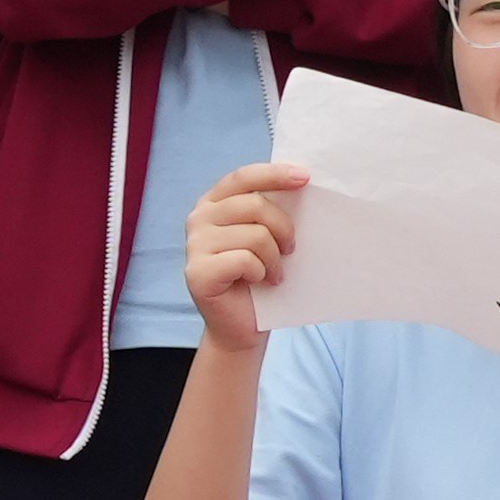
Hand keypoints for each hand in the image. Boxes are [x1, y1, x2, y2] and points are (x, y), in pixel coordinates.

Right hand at [184, 157, 303, 349]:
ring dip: (274, 258)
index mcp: (214, 202)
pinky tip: (258, 282)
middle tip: (290, 250)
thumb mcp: (265, 235)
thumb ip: (269, 210)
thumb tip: (301, 182)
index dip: (275, 174)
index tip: (306, 177)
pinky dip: (261, 273)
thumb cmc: (258, 277)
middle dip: (284, 228)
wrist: (242, 326)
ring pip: (256, 235)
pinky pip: (246, 260)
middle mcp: (198, 218)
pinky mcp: (198, 272)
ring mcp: (194, 245)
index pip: (244, 177)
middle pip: (256, 205)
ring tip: (273, 273)